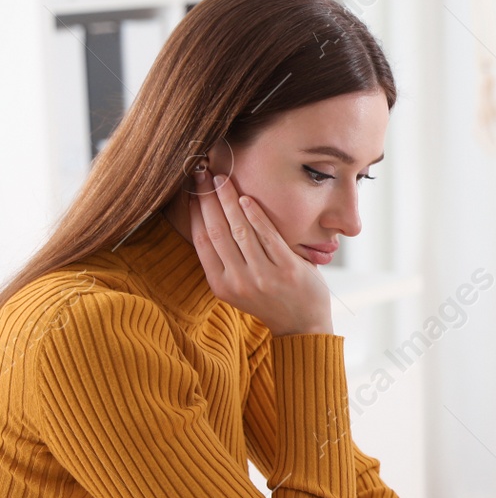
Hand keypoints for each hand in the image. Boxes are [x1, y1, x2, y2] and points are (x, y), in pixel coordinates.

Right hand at [186, 169, 332, 335]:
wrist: (302, 325)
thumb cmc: (269, 299)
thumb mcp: (239, 285)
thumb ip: (225, 260)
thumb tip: (208, 218)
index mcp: (220, 285)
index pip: (201, 241)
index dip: (195, 212)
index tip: (191, 189)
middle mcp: (238, 281)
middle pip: (217, 231)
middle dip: (207, 198)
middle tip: (202, 173)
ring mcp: (263, 276)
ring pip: (239, 230)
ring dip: (228, 199)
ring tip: (221, 178)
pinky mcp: (287, 269)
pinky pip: (267, 236)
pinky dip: (255, 214)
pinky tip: (245, 197)